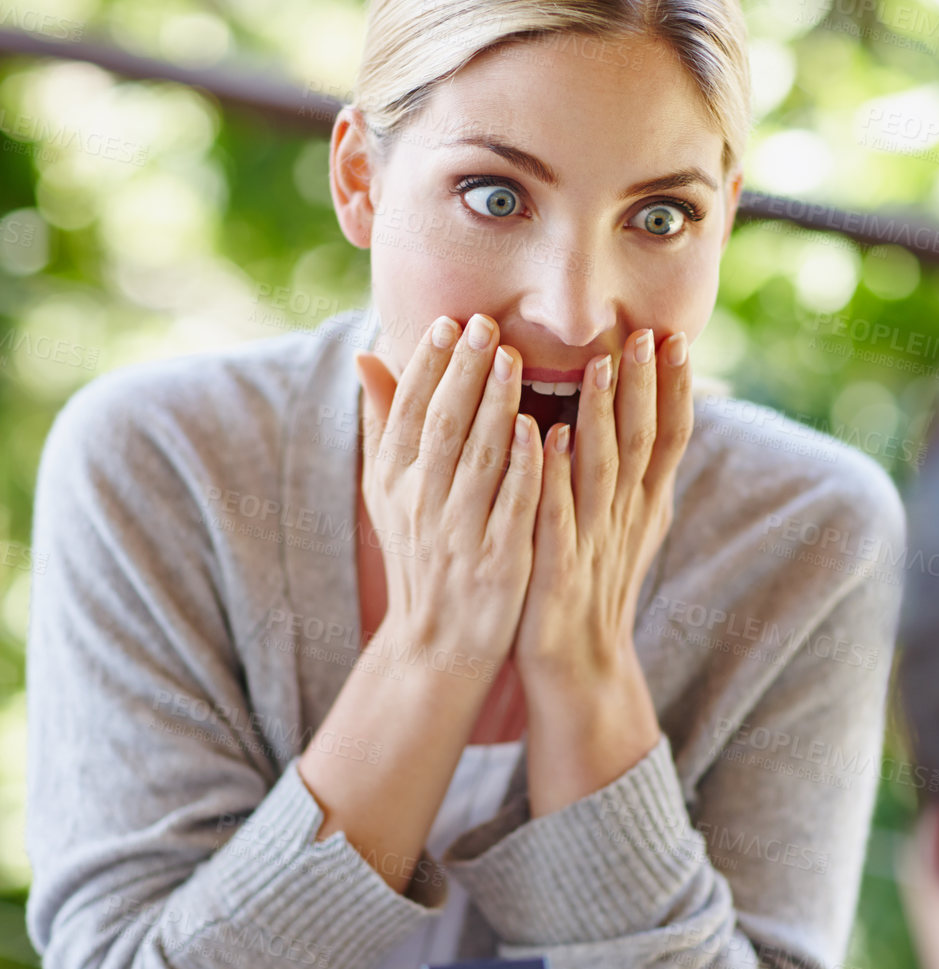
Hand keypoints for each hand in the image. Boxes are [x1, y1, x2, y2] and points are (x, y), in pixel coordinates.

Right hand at [355, 314, 542, 671]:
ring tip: (515, 359)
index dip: (427, 366)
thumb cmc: (420, 555)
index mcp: (393, 482)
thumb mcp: (388, 494)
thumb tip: (365, 355)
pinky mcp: (499, 562)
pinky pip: (513, 506)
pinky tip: (543, 431)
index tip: (449, 322)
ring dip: (496, 406)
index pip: (409, 411)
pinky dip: (526, 468)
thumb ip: (383, 424)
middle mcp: (421, 504)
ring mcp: (459, 534)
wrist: (435, 646)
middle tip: (486, 324)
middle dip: (463, 372)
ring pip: (478, 459)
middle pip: (442, 426)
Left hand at [511, 329, 691, 684]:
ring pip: (602, 469)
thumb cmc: (591, 589)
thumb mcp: (623, 528)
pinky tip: (547, 438)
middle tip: (647, 334)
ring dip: (602, 416)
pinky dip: (554, 475)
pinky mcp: (559, 569)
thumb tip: (640, 419)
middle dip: (646, 386)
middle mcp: (627, 517)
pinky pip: (557, 515)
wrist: (580, 668)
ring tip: (600, 367)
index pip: (668, 436)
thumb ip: (630, 476)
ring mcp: (595, 543)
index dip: (676, 388)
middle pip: (642, 441)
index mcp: (643, 505)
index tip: (676, 336)